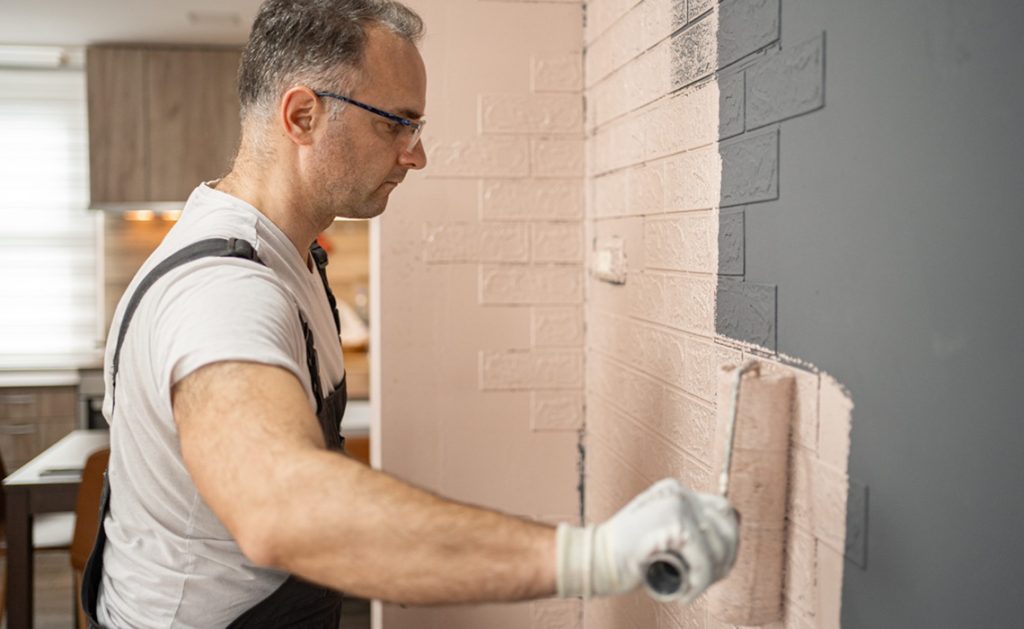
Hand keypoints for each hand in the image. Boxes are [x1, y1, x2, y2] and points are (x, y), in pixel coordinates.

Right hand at [556, 478, 738, 602]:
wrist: (594, 560)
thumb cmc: (626, 555)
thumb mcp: (661, 533)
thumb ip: (686, 530)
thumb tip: (726, 542)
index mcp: (676, 491)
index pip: (722, 510)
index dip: (728, 540)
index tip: (718, 565)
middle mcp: (679, 492)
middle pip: (728, 525)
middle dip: (725, 558)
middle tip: (704, 581)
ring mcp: (678, 505)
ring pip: (719, 546)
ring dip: (711, 575)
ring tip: (690, 587)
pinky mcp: (675, 523)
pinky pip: (704, 561)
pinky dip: (699, 583)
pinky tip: (684, 593)